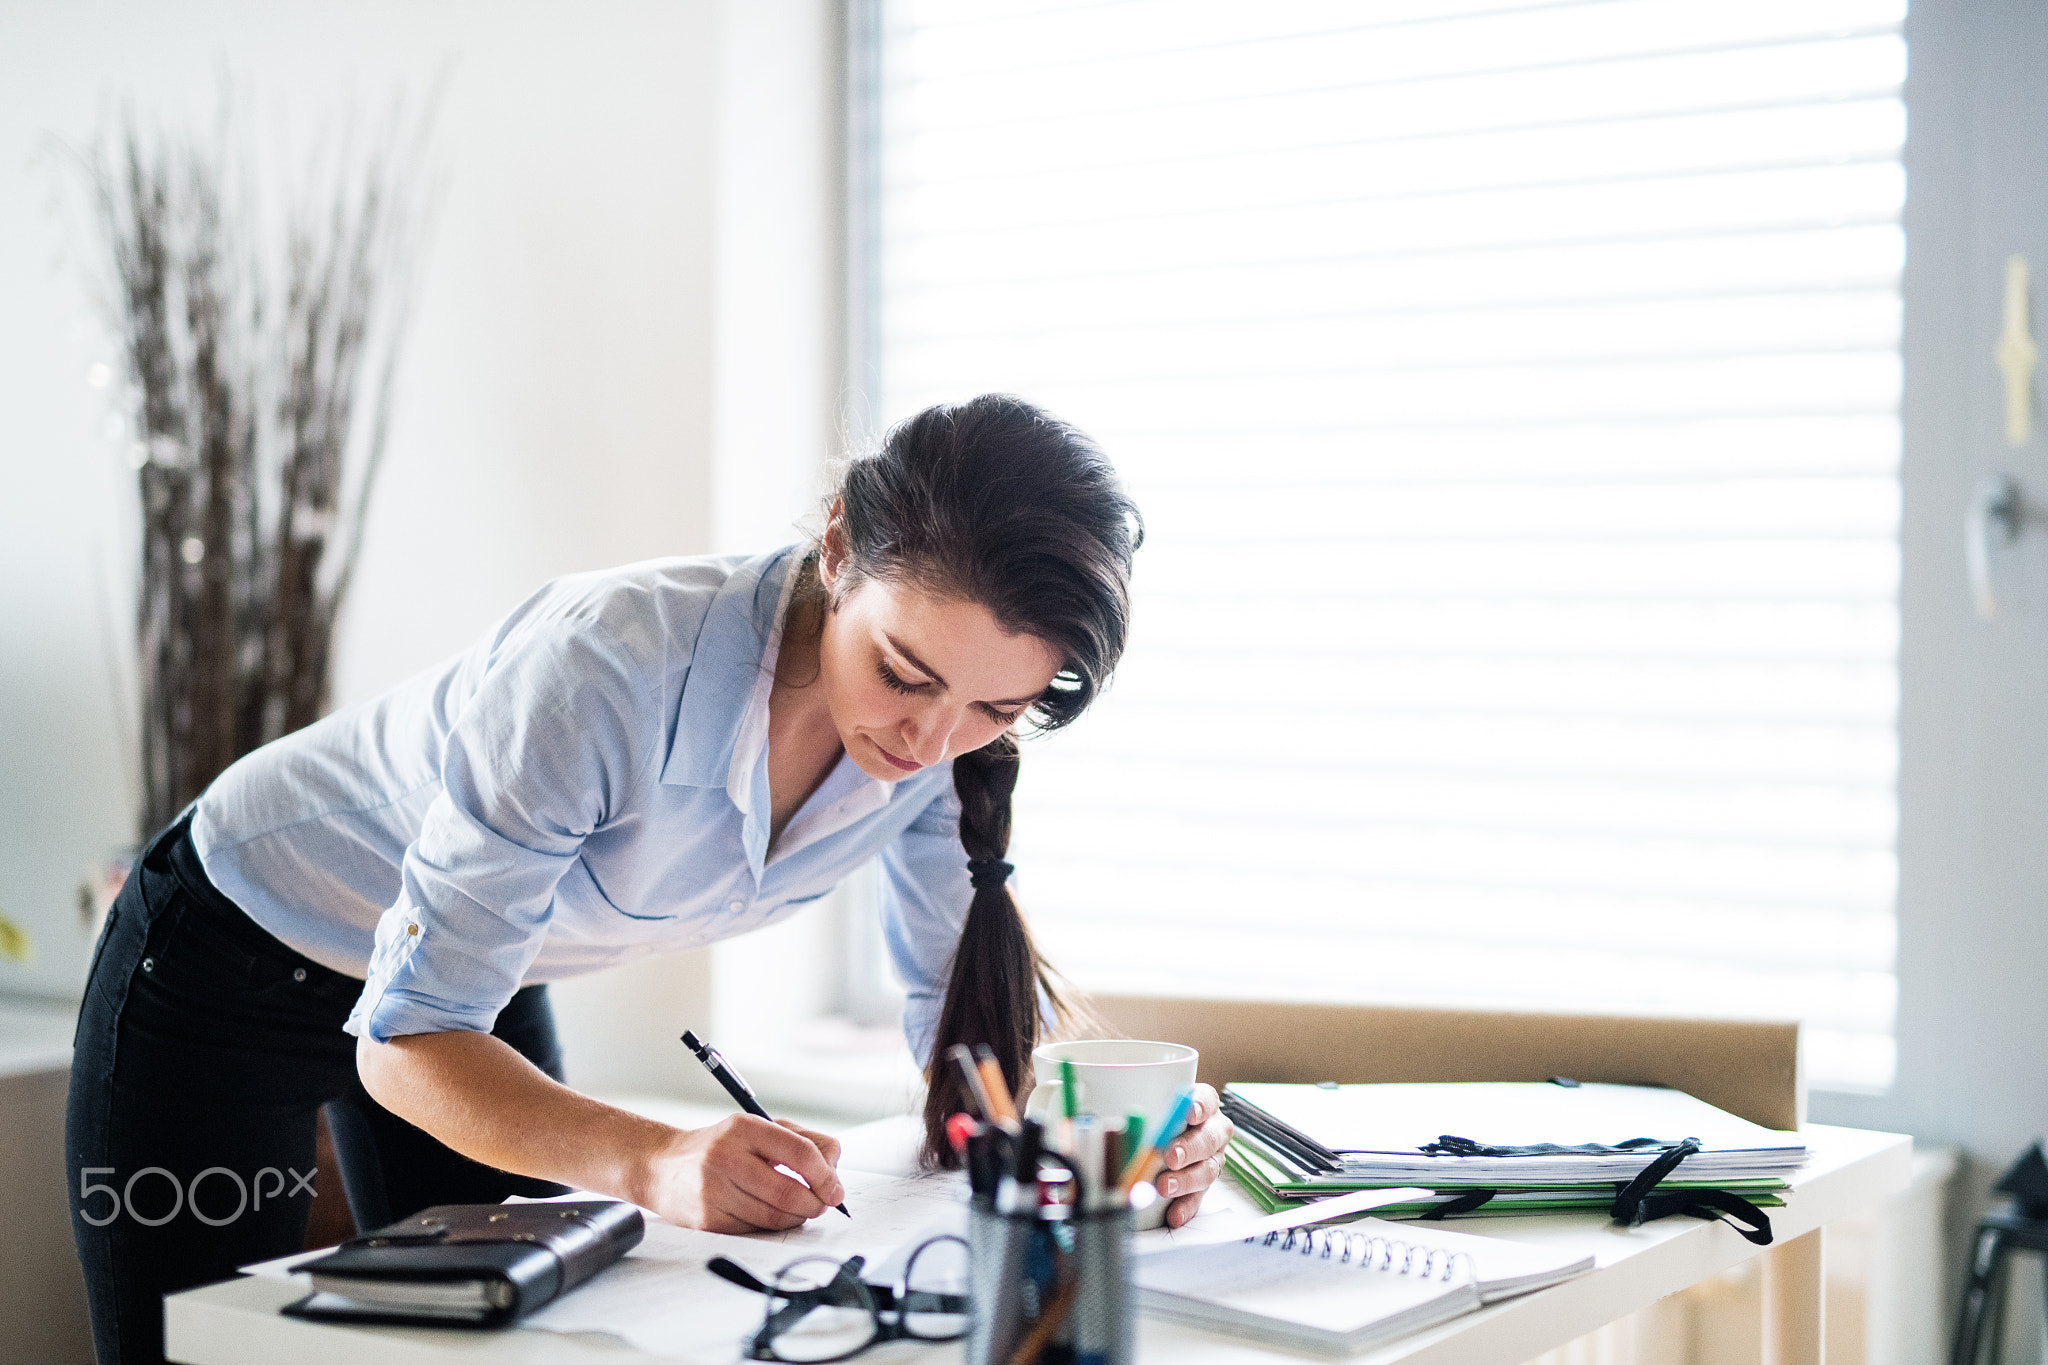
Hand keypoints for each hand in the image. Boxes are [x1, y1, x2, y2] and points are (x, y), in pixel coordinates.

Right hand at [643, 1115, 844, 1232]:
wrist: (662, 1167)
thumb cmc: (720, 1147)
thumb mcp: (758, 1130)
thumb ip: (802, 1141)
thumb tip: (834, 1169)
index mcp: (745, 1128)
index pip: (800, 1152)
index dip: (826, 1176)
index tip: (835, 1190)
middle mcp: (726, 1156)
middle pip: (789, 1191)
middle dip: (815, 1204)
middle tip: (822, 1205)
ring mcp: (713, 1189)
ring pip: (774, 1216)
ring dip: (796, 1218)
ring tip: (798, 1210)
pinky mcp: (706, 1219)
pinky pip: (754, 1231)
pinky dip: (770, 1227)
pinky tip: (769, 1216)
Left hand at [1154, 1083, 1233, 1228]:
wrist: (1158, 1141)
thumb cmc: (1152, 1119)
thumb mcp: (1147, 1109)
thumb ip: (1140, 1112)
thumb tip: (1110, 1123)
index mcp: (1202, 1105)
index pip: (1207, 1099)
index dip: (1200, 1105)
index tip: (1188, 1113)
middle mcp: (1212, 1131)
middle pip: (1209, 1138)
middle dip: (1189, 1148)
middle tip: (1170, 1157)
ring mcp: (1212, 1159)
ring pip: (1208, 1170)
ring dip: (1185, 1180)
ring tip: (1164, 1186)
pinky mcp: (1204, 1185)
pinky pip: (1198, 1198)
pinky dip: (1185, 1207)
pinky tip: (1173, 1214)